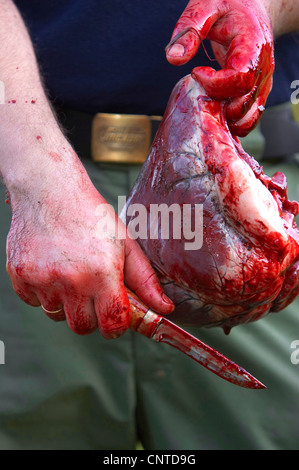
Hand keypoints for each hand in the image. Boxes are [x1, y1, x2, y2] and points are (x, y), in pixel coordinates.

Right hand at [6, 152, 173, 338]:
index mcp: (102, 273)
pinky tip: (51, 267)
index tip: (116, 318)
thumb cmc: (91, 215)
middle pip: (83, 327)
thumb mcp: (125, 243)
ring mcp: (42, 279)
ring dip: (66, 303)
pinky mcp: (20, 276)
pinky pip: (34, 302)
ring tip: (70, 274)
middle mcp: (71, 280)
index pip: (113, 325)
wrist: (49, 190)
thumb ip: (145, 280)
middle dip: (91, 317)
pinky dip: (43, 292)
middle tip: (93, 293)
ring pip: (56, 315)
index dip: (117, 326)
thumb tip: (165, 308)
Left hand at [166, 0, 273, 135]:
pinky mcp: (258, 93)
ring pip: (248, 117)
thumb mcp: (206, 7)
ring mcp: (263, 83)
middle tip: (199, 93)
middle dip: (217, 106)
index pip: (239, 78)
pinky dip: (231, 122)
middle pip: (243, 104)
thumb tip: (172, 57)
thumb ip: (189, 29)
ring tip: (206, 104)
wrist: (252, 8)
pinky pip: (248, 117)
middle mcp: (263, 68)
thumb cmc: (229, 5)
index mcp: (252, 46)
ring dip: (224, 119)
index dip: (215, 83)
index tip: (196, 72)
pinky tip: (215, 111)